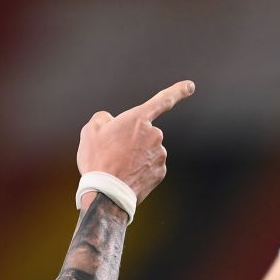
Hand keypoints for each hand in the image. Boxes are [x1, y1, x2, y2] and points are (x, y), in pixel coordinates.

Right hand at [77, 80, 194, 203]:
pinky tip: (125, 177)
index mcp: (137, 119)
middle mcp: (154, 134)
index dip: (178, 91)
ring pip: (146, 151)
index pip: (162, 100)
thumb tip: (110, 120)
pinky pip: (149, 166)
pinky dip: (139, 170)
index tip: (190, 86)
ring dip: (134, 156)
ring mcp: (159, 153)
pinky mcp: (160, 171)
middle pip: (143, 133)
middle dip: (130, 140)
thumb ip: (102, 119)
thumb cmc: (97, 160)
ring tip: (116, 168)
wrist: (106, 193)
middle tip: (111, 154)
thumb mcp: (89, 133)